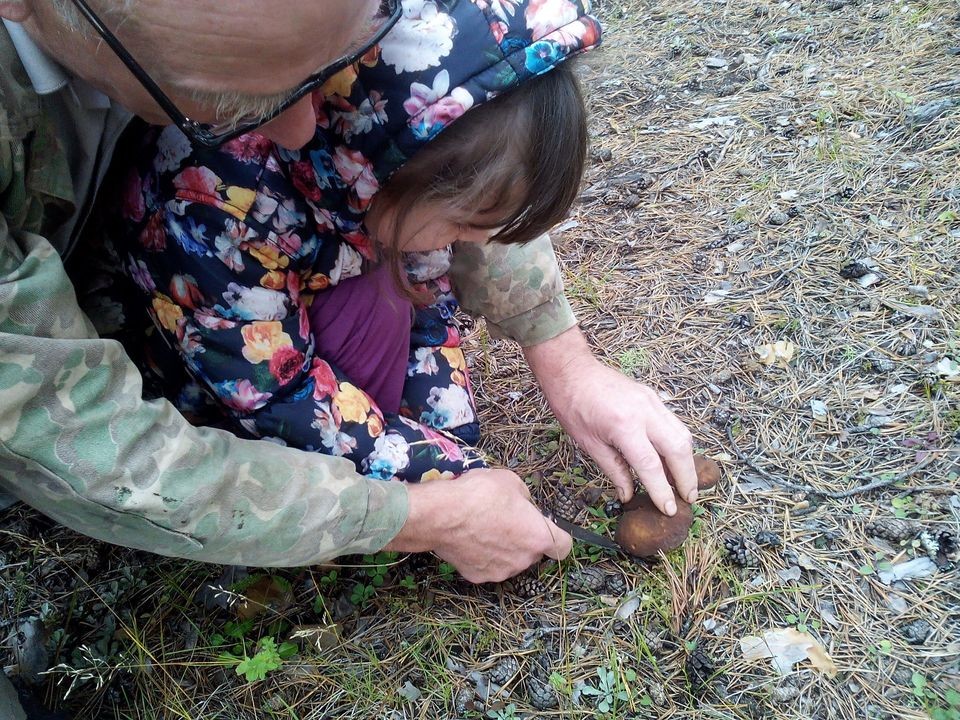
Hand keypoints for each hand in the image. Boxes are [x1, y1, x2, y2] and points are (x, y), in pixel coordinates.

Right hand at [383, 468, 571, 582]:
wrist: (441, 515)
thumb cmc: (480, 494)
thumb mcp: (511, 481)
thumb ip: (524, 499)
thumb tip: (523, 506)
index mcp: (539, 537)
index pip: (564, 547)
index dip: (557, 537)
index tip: (545, 527)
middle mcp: (524, 560)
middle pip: (534, 552)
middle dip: (525, 539)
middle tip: (506, 520)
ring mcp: (501, 571)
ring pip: (510, 560)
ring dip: (504, 549)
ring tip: (483, 528)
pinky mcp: (478, 577)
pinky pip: (487, 566)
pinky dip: (482, 557)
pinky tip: (469, 539)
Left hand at [524, 327, 696, 515]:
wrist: (572, 371)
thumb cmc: (573, 406)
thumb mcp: (589, 444)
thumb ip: (614, 470)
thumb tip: (628, 495)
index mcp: (624, 427)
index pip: (651, 466)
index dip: (662, 490)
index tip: (669, 509)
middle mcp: (645, 412)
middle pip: (678, 449)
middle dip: (687, 477)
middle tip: (688, 499)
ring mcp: (653, 402)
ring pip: (682, 434)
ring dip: (687, 461)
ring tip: (684, 483)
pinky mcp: (654, 397)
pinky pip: (674, 423)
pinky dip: (679, 444)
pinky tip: (674, 459)